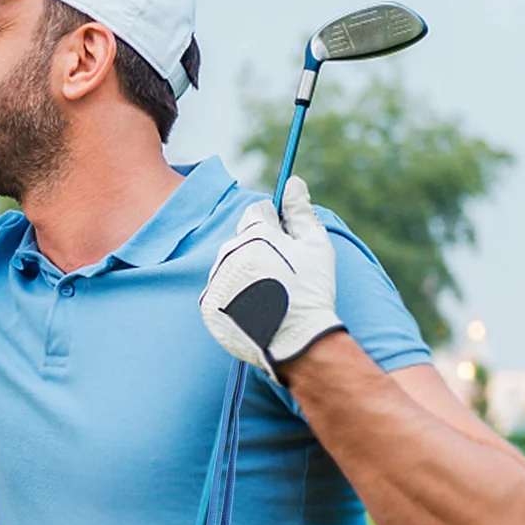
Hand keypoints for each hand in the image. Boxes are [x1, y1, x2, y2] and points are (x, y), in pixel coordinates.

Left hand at [199, 178, 344, 374]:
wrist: (298, 342)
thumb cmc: (312, 291)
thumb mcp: (315, 245)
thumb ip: (300, 211)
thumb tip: (293, 182)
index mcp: (253, 234)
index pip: (256, 213)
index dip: (274, 225)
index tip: (286, 242)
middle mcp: (228, 254)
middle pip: (241, 240)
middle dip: (259, 250)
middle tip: (282, 274)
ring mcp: (216, 282)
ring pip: (229, 266)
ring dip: (245, 274)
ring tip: (270, 295)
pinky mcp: (209, 307)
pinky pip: (221, 293)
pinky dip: (235, 298)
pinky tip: (257, 309)